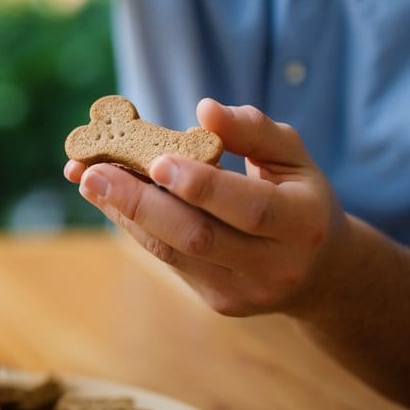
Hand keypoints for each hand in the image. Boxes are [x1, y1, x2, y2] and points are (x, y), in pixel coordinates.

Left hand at [64, 98, 350, 315]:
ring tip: (87, 178)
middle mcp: (275, 265)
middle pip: (198, 237)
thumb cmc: (300, 197)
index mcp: (304, 224)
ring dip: (124, 213)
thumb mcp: (293, 157)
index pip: (250, 208)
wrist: (322, 273)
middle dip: (140, 203)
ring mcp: (243, 291)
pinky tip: (106, 196)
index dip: (202, 186)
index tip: (157, 160)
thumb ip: (253, 130)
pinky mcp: (218, 301)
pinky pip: (168, 259)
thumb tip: (205, 109)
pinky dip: (134, 225)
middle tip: (95, 170)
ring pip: (173, 252)